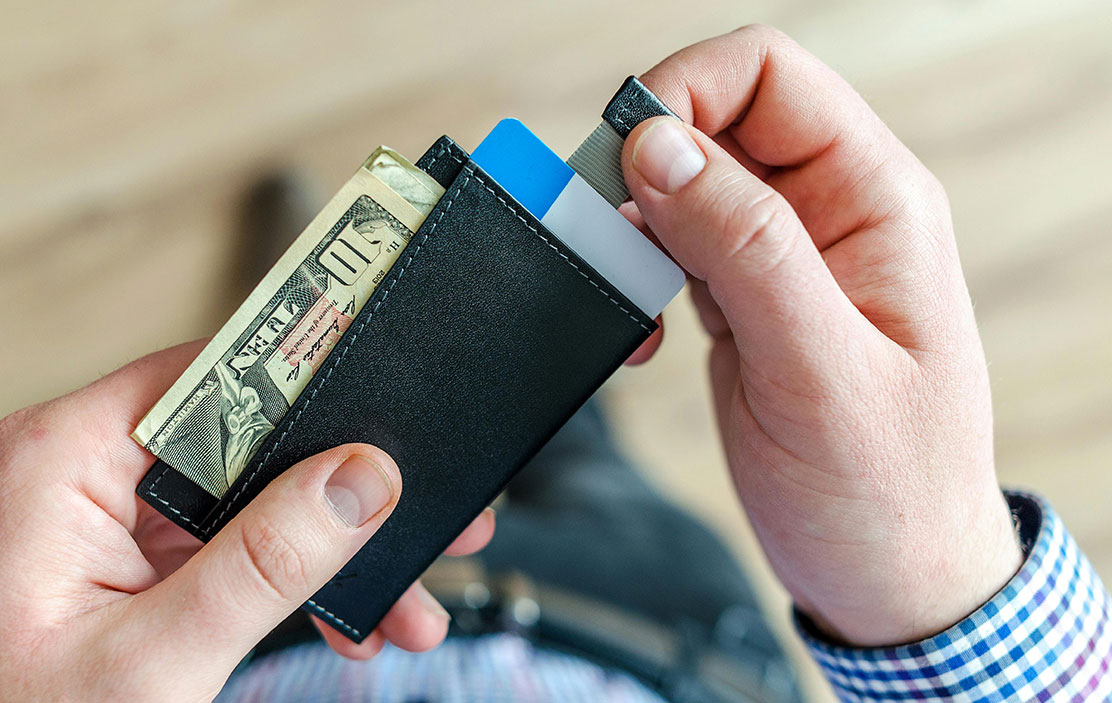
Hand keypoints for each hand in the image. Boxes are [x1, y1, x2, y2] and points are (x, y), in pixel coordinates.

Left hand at [0, 341, 494, 700]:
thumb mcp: (157, 657)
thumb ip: (264, 562)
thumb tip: (359, 479)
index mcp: (64, 456)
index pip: (215, 375)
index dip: (310, 380)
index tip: (388, 398)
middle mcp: (85, 466)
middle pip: (247, 437)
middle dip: (339, 489)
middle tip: (419, 514)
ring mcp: (109, 512)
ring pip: (252, 495)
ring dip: (328, 547)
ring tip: (402, 598)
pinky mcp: (130, 554)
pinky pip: (232, 540)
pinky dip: (290, 577)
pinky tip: (346, 617)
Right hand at [622, 25, 1021, 645]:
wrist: (887, 576)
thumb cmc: (888, 488)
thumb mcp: (818, 368)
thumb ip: (744, 249)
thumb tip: (661, 146)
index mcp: (874, 200)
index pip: (768, 76)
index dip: (685, 92)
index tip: (626, 156)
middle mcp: (828, 213)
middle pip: (714, 121)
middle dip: (644, 162)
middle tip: (604, 231)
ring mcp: (783, 257)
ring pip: (684, 184)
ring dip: (634, 224)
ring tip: (625, 291)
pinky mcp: (745, 301)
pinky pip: (674, 247)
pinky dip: (636, 273)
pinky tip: (643, 329)